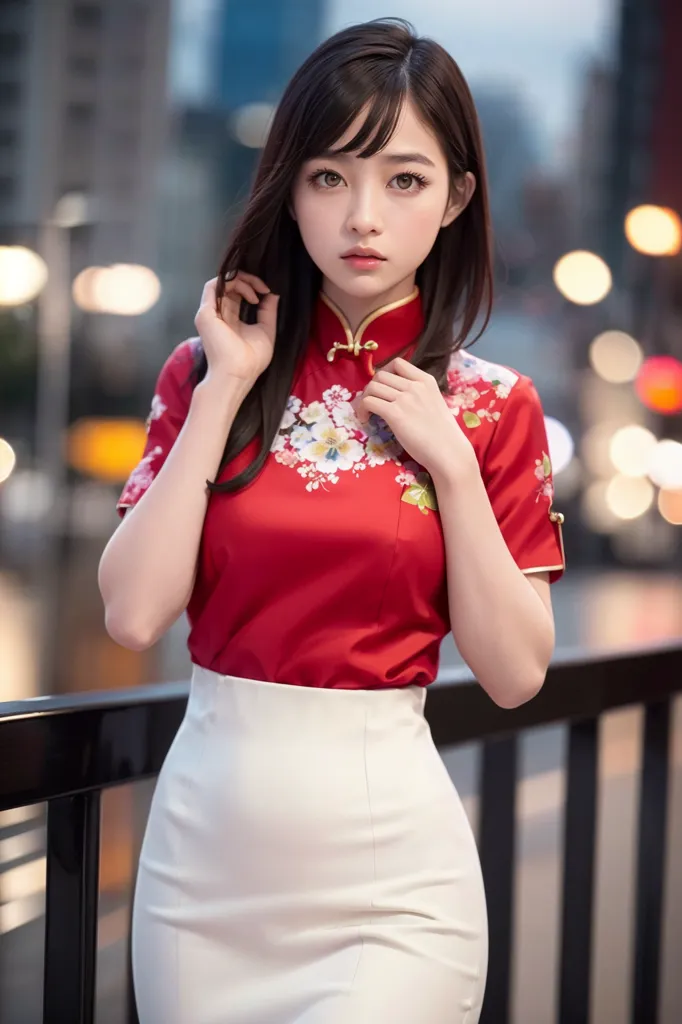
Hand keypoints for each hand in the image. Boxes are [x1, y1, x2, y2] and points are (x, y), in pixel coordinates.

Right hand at [194, 271, 279, 387]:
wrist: (239, 373)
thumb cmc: (251, 360)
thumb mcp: (266, 331)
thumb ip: (268, 312)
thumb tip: (272, 294)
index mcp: (229, 319)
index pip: (236, 294)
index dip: (251, 286)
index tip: (267, 292)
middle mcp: (218, 314)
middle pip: (228, 285)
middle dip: (248, 280)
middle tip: (263, 288)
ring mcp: (209, 313)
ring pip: (221, 283)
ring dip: (242, 281)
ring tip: (257, 293)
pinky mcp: (205, 313)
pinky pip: (213, 286)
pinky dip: (230, 281)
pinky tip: (248, 292)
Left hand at [354, 357, 477, 482]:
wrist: (448, 450)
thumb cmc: (444, 433)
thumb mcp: (435, 402)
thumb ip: (419, 395)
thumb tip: (398, 396)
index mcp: (426, 380)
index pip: (398, 363)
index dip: (385, 372)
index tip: (383, 386)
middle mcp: (414, 385)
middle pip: (381, 375)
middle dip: (372, 387)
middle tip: (372, 402)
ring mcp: (404, 398)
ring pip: (372, 387)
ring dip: (364, 398)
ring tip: (366, 412)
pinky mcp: (394, 413)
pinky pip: (368, 402)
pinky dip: (362, 410)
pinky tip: (365, 420)